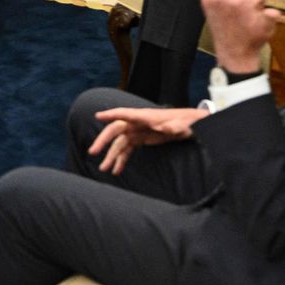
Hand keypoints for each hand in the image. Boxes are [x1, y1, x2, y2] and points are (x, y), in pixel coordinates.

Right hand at [88, 106, 203, 174]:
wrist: (191, 124)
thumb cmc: (187, 122)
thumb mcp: (183, 125)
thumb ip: (174, 127)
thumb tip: (165, 128)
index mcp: (145, 116)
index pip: (125, 114)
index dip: (111, 115)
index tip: (98, 116)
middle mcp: (137, 123)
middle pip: (116, 130)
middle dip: (103, 141)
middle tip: (93, 152)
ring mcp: (138, 131)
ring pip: (119, 143)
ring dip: (111, 155)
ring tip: (103, 169)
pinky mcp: (141, 139)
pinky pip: (127, 149)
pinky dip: (121, 159)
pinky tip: (117, 170)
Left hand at [200, 0, 278, 73]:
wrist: (233, 54)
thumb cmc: (251, 41)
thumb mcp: (269, 26)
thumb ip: (273, 12)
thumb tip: (270, 8)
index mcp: (243, 1)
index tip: (258, 9)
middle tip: (249, 11)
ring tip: (239, 12)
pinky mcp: (207, 0)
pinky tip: (230, 11)